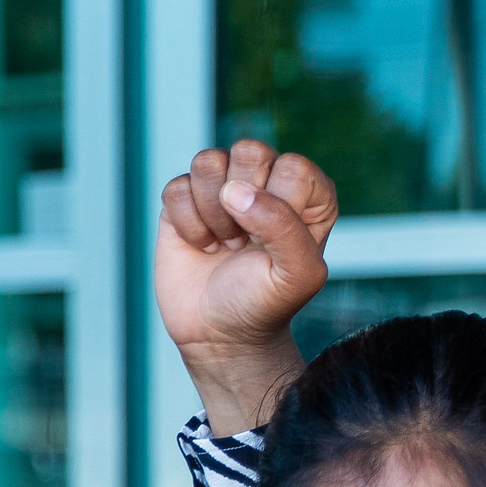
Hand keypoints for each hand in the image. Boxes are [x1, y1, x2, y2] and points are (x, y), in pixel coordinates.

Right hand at [156, 137, 336, 431]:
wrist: (220, 335)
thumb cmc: (267, 303)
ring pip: (208, 161)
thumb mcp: (297, 274)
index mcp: (308, 193)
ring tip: (226, 244)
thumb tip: (234, 191)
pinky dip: (186, 223)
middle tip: (247, 241)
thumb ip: (283, 227)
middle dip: (242, 203)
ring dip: (212, 213)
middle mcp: (268, 181)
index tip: (274, 244)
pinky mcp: (185, 199)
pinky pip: (177, 186)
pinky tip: (201, 246)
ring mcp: (224, 187)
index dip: (278, 206)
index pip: (293, 167)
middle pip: (249, 150)